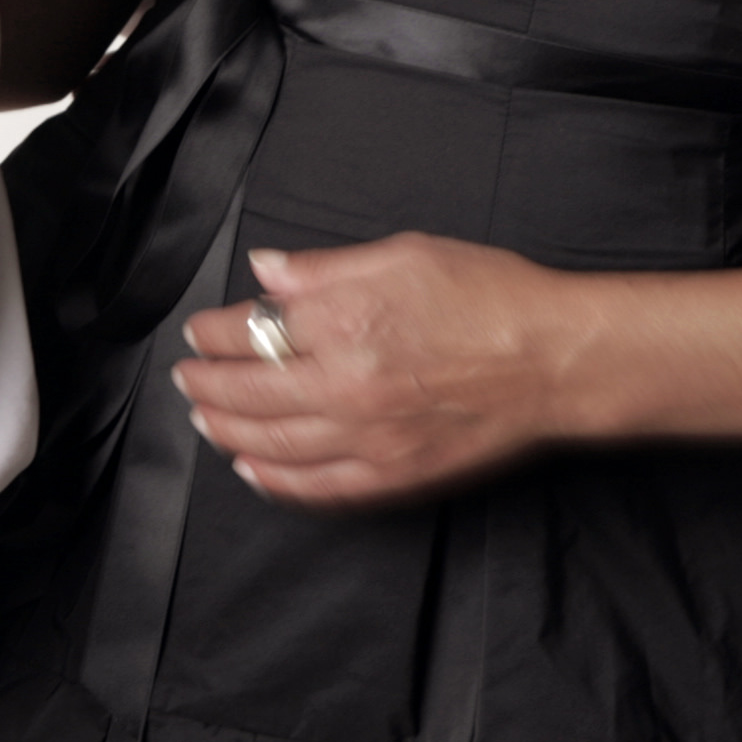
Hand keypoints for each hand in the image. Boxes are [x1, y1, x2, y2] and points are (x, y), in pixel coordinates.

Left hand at [175, 236, 587, 508]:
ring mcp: (367, 436)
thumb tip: (267, 270)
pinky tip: (253, 470)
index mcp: (344, 320)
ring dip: (226, 431)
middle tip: (185, 378)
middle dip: (205, 384)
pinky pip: (318, 487)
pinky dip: (275, 482)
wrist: (556, 359)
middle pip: (248, 391)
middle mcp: (345, 383)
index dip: (214, 331)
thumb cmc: (492, 297)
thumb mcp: (404, 254)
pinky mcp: (393, 475)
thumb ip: (325, 268)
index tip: (200, 330)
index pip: (250, 330)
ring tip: (205, 419)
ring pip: (272, 443)